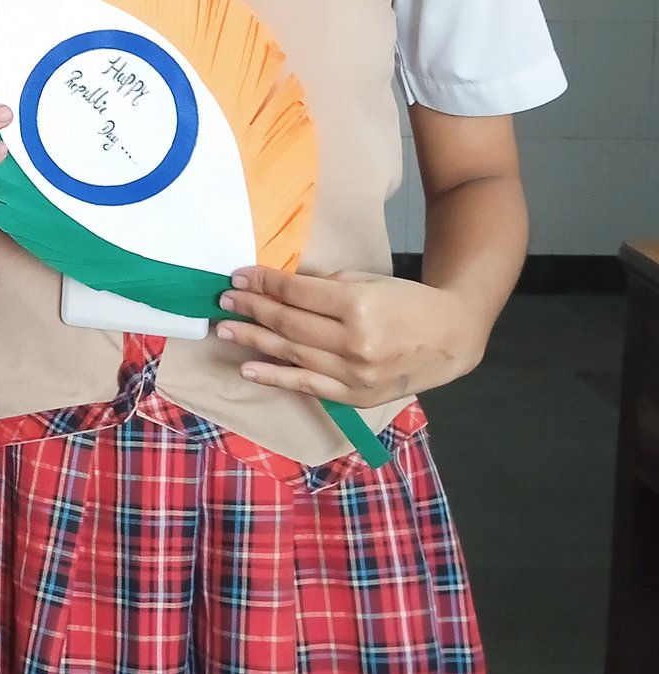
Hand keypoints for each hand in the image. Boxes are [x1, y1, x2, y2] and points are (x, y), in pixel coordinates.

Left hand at [215, 266, 490, 407]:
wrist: (450, 338)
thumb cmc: (406, 301)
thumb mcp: (366, 280)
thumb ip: (323, 285)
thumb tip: (275, 284)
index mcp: (358, 305)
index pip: (296, 293)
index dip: (263, 283)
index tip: (238, 276)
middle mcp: (354, 343)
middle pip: (288, 324)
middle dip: (251, 310)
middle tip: (223, 301)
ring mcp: (355, 374)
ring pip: (292, 354)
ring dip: (254, 341)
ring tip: (224, 331)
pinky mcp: (357, 396)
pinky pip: (308, 386)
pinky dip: (275, 378)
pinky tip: (249, 370)